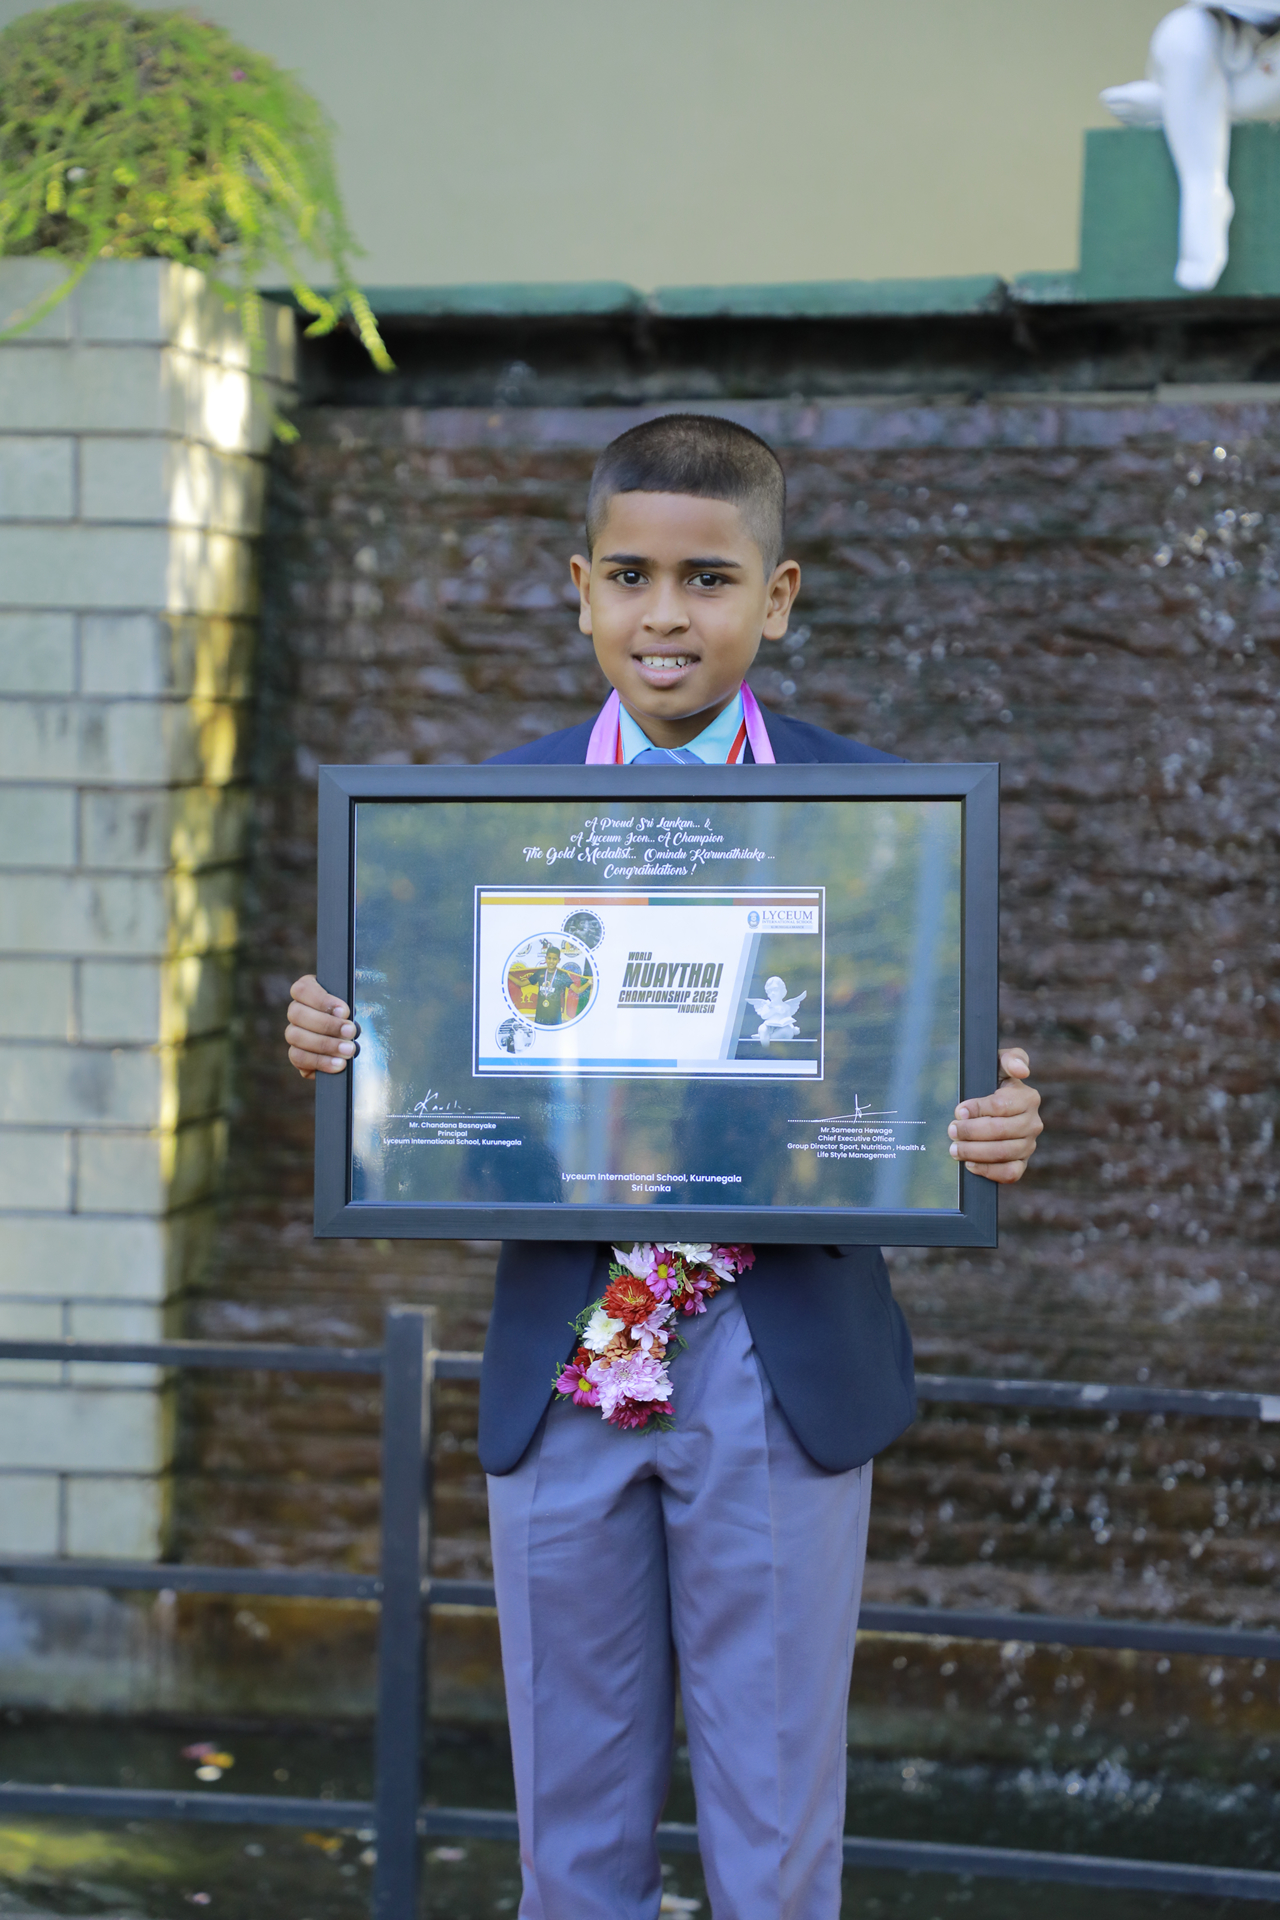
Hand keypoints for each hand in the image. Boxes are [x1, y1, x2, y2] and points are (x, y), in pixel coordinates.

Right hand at [285, 973, 357, 1079]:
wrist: (355, 1037)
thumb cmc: (353, 1013)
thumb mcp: (354, 1001)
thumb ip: (350, 999)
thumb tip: (349, 1010)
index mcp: (306, 991)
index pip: (302, 990)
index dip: (321, 1001)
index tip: (345, 1011)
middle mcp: (295, 1011)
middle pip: (297, 1014)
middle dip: (327, 1025)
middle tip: (351, 1032)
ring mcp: (293, 1033)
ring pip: (295, 1036)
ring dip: (324, 1045)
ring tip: (348, 1050)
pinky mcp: (297, 1054)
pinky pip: (298, 1058)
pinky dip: (319, 1062)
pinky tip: (338, 1064)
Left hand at [948, 1047, 1041, 1183]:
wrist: (994, 1103)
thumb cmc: (994, 1080)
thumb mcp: (999, 1062)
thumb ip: (1011, 1058)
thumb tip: (1022, 1070)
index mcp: (1028, 1098)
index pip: (1001, 1106)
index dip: (978, 1110)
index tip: (959, 1110)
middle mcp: (1033, 1123)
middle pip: (1000, 1131)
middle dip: (971, 1132)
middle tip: (951, 1130)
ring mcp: (1029, 1145)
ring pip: (1003, 1153)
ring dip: (975, 1152)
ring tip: (954, 1149)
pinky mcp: (1022, 1162)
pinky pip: (1011, 1174)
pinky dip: (989, 1172)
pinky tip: (970, 1164)